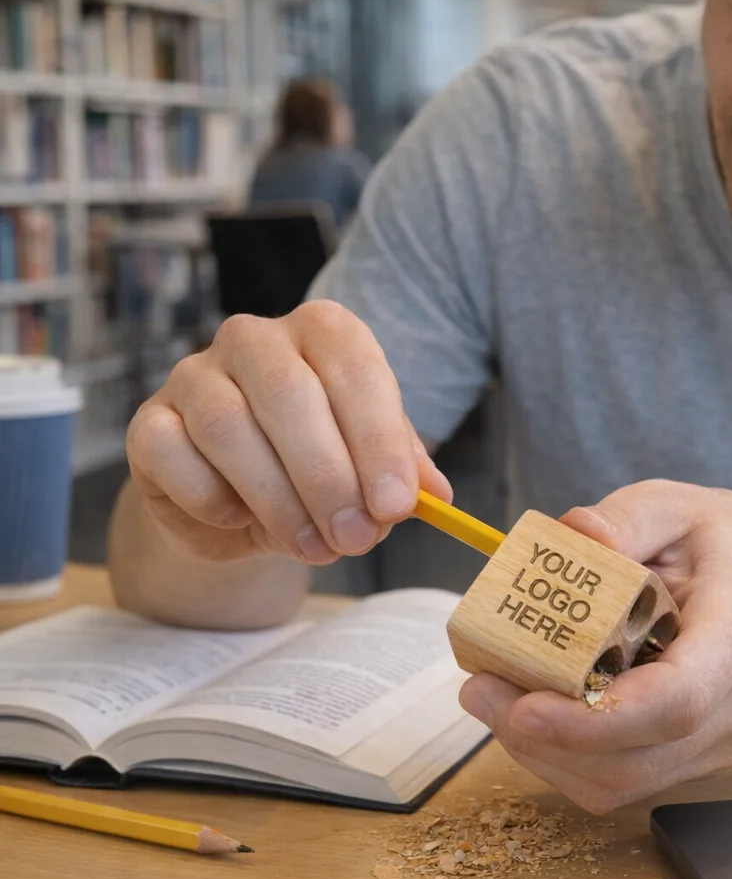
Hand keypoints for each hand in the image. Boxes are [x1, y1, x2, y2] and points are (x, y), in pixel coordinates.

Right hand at [126, 300, 451, 564]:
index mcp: (322, 332)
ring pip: (229, 425)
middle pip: (290, 393)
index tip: (396, 505)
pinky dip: (212, 499)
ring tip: (315, 547)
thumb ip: (402, 472)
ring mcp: (194, 374)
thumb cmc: (317, 469)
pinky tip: (241, 522)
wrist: (241, 502)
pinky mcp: (149, 422)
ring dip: (278, 499)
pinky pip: (172, 455)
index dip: (378, 439)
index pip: (354, 368)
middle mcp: (255, 339)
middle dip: (329, 477)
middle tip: (355, 538)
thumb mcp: (370, 468)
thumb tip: (435, 493)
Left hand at [458, 481, 731, 813]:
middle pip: (639, 760)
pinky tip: (535, 710)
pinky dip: (569, 756)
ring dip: (546, 754)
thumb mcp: (681, 505)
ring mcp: (727, 738)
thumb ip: (626, 517)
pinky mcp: (703, 754)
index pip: (677, 701)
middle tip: (479, 691)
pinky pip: (629, 778)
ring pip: (626, 783)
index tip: (523, 708)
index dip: (594, 720)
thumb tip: (572, 534)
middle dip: (545, 740)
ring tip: (494, 697)